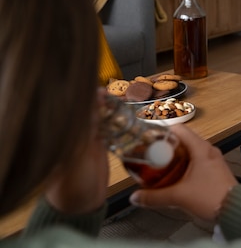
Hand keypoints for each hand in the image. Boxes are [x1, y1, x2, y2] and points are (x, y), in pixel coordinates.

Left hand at [44, 89, 108, 213]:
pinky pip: (107, 130)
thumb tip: (92, 108)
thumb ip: (84, 133)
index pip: (74, 112)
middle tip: (112, 93)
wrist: (82, 207)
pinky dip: (114, 122)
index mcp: (61, 139)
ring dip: (109, 110)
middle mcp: (72, 137)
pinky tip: (121, 116)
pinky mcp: (97, 149)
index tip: (99, 91)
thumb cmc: (70, 187)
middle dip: (99, 102)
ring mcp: (85, 142)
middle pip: (87, 113)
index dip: (86, 100)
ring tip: (119, 101)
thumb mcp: (77, 158)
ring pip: (98, 119)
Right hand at [129, 124, 237, 221]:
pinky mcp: (215, 169)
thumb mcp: (178, 197)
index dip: (162, 132)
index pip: (179, 129)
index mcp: (201, 148)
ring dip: (176, 157)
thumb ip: (154, 197)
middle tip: (151, 156)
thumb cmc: (212, 197)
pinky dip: (185, 164)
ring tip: (160, 167)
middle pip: (183, 140)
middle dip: (166, 147)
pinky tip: (176, 176)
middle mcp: (208, 150)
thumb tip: (136, 197)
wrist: (234, 208)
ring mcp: (213, 159)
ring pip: (190, 151)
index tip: (149, 140)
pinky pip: (197, 160)